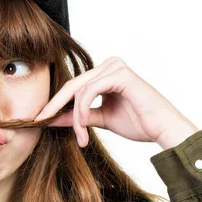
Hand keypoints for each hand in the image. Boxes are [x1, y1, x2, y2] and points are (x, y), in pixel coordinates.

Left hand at [33, 57, 198, 148]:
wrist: (162, 130)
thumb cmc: (138, 123)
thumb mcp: (99, 120)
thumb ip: (77, 117)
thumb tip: (50, 119)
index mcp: (104, 74)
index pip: (72, 87)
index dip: (54, 103)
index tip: (39, 119)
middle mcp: (109, 65)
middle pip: (71, 86)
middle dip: (54, 106)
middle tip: (40, 122)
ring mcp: (115, 67)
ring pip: (79, 91)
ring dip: (76, 117)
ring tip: (81, 135)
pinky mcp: (121, 74)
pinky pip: (90, 91)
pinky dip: (83, 109)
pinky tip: (84, 125)